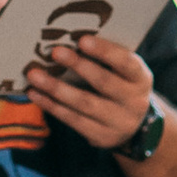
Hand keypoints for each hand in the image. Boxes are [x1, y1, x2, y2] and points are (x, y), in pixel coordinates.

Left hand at [28, 31, 154, 149]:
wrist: (133, 126)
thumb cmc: (120, 86)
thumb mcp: (123, 73)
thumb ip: (106, 59)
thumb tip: (69, 40)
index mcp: (141, 79)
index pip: (126, 63)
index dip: (105, 51)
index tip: (82, 40)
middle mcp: (134, 102)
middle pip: (104, 82)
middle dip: (78, 66)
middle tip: (55, 52)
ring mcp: (119, 123)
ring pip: (84, 104)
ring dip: (56, 88)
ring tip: (34, 75)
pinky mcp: (101, 137)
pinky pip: (73, 120)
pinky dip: (52, 106)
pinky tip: (36, 94)